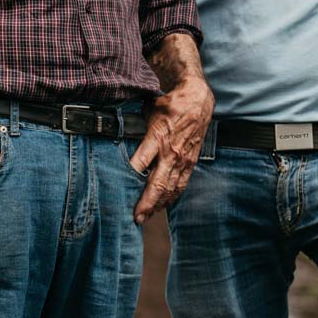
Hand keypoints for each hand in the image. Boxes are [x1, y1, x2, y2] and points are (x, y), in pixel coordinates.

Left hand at [129, 76, 214, 223]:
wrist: (198, 100)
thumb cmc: (171, 104)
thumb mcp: (149, 110)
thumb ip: (137, 126)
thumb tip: (119, 133)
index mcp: (158, 137)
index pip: (142, 162)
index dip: (131, 177)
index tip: (121, 190)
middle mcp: (171, 152)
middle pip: (158, 184)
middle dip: (146, 203)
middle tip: (136, 218)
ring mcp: (183, 160)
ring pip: (170, 189)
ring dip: (158, 205)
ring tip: (147, 216)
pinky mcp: (191, 163)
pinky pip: (181, 184)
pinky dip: (172, 197)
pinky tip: (164, 205)